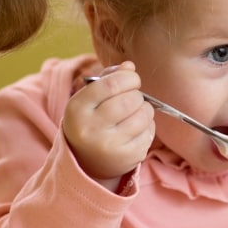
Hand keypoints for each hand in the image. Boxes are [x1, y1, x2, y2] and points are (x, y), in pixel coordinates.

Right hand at [62, 61, 154, 186]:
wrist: (86, 160)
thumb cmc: (91, 120)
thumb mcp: (89, 98)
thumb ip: (108, 77)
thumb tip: (130, 67)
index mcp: (78, 108)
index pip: (111, 85)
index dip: (129, 78)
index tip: (132, 80)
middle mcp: (91, 128)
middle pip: (130, 100)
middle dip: (137, 95)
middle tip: (132, 98)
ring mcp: (110, 145)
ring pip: (144, 115)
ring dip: (145, 109)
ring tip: (135, 112)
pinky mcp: (128, 157)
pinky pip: (149, 132)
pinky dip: (148, 126)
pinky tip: (136, 129)